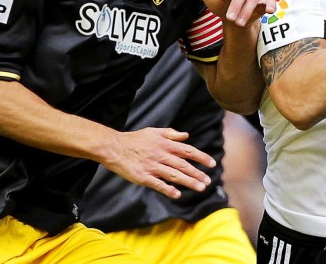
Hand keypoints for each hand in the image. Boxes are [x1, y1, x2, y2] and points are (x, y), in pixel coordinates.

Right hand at [99, 127, 215, 198]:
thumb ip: (171, 133)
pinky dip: (168, 189)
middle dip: (197, 173)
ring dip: (189, 182)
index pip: (187, 151)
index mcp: (165, 144)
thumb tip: (186, 136)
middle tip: (208, 181)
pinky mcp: (143, 177)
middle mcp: (161, 155)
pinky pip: (158, 184)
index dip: (201, 157)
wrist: (113, 147)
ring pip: (174, 175)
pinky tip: (178, 194)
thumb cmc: (134, 139)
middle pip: (183, 165)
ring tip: (200, 188)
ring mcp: (152, 166)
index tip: (212, 164)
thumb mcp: (153, 132)